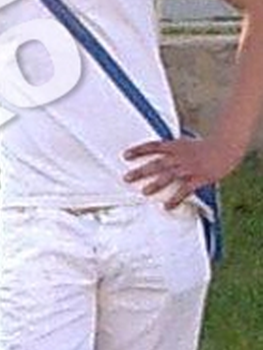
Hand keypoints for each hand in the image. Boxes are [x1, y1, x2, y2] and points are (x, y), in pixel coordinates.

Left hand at [123, 136, 238, 209]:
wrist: (224, 149)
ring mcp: (188, 168)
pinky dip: (175, 199)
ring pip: (168, 177)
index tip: (125, 156)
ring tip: (144, 192)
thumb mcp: (186, 142)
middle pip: (156, 164)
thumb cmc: (205, 146)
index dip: (138, 151)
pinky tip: (167, 206)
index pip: (152, 147)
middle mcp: (179, 157)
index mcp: (175, 146)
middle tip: (126, 178)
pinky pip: (184, 190)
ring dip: (155, 185)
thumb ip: (173, 148)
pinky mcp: (198, 178)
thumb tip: (160, 151)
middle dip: (141, 171)